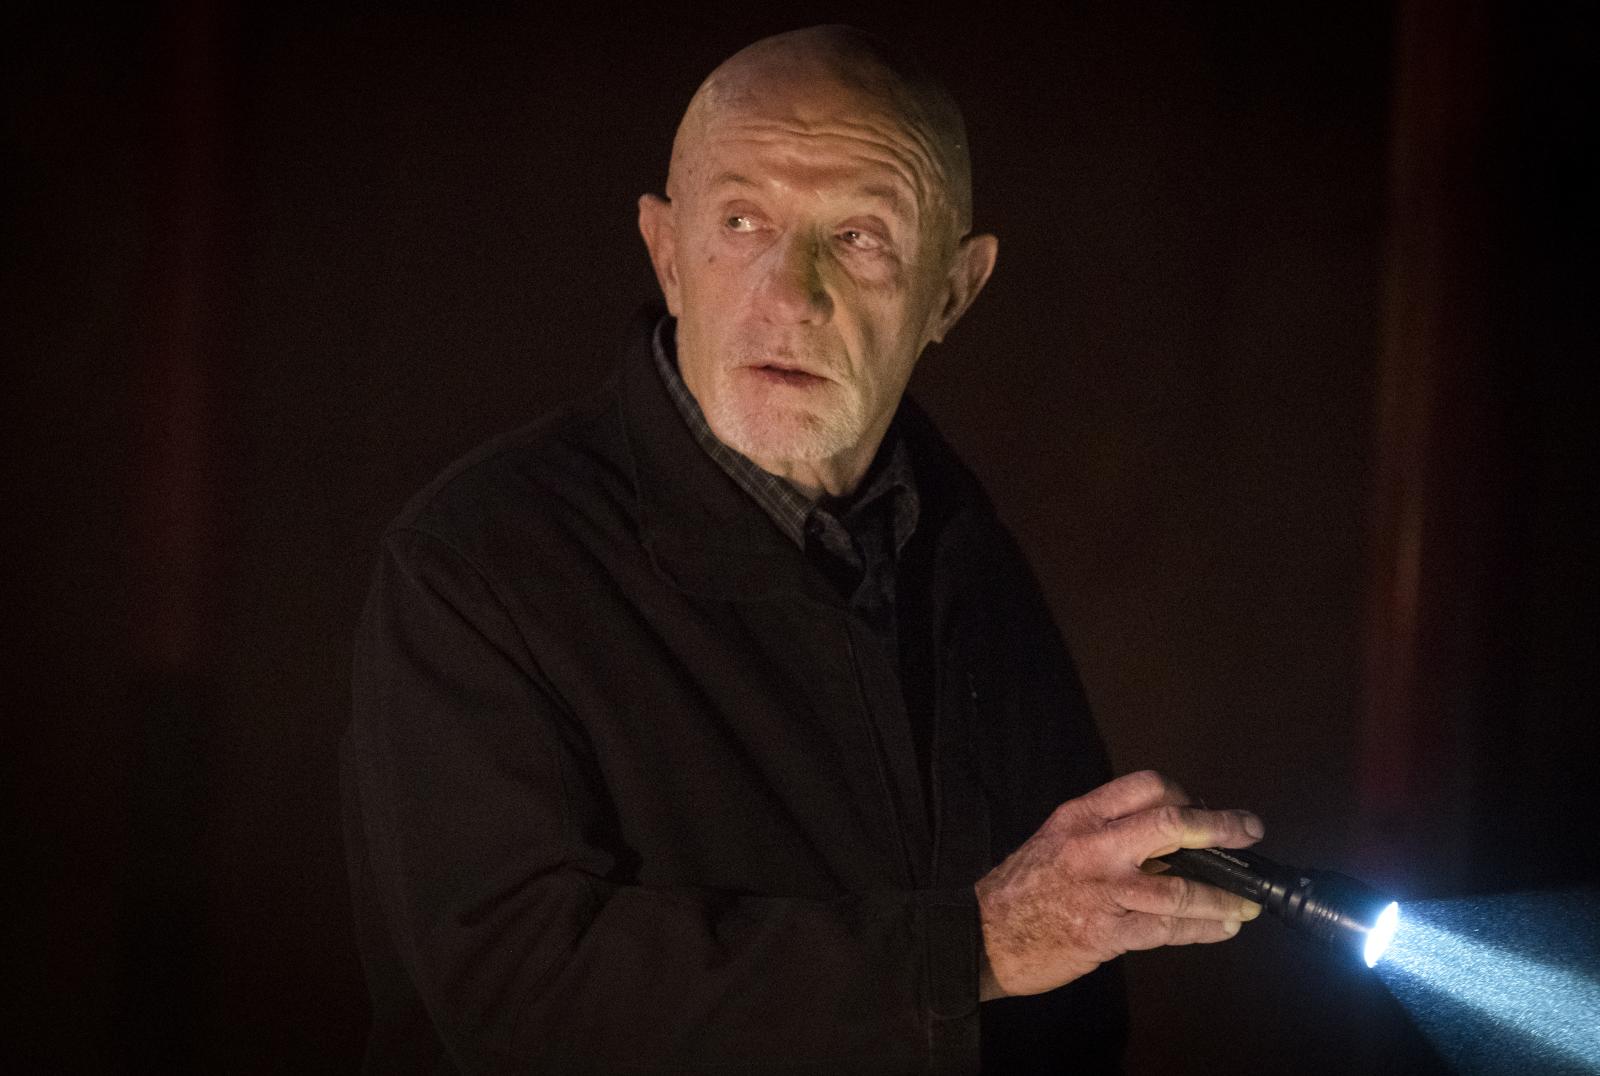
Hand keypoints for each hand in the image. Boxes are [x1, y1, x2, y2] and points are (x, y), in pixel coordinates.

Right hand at [974, 770, 1263, 999]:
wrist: (982, 934)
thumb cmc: (1023, 888)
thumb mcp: (1056, 840)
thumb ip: (1104, 833)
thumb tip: (1165, 837)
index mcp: (1080, 816)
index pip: (1145, 786)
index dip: (1185, 795)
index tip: (1204, 811)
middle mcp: (1094, 846)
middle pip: (1170, 823)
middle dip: (1220, 826)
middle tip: (1250, 830)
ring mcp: (1102, 891)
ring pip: (1179, 887)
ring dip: (1223, 896)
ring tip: (1247, 903)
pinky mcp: (1106, 932)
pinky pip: (1167, 930)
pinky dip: (1203, 929)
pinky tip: (1222, 928)